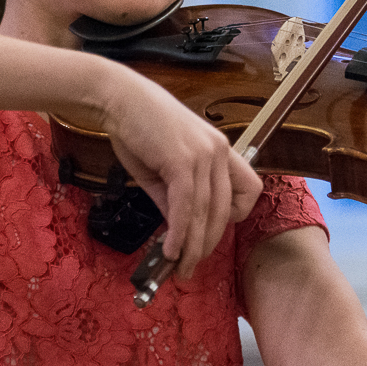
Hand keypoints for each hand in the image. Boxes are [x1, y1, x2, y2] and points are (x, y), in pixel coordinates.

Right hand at [98, 68, 262, 278]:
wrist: (118, 98)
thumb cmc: (139, 129)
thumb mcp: (163, 169)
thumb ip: (174, 198)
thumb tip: (178, 231)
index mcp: (221, 150)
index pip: (249, 190)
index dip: (234, 216)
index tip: (209, 232)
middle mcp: (219, 151)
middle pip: (225, 210)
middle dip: (208, 243)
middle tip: (191, 265)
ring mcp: (203, 155)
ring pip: (205, 213)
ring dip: (192, 246)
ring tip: (180, 267)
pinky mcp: (181, 160)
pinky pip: (185, 206)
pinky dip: (178, 232)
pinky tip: (170, 249)